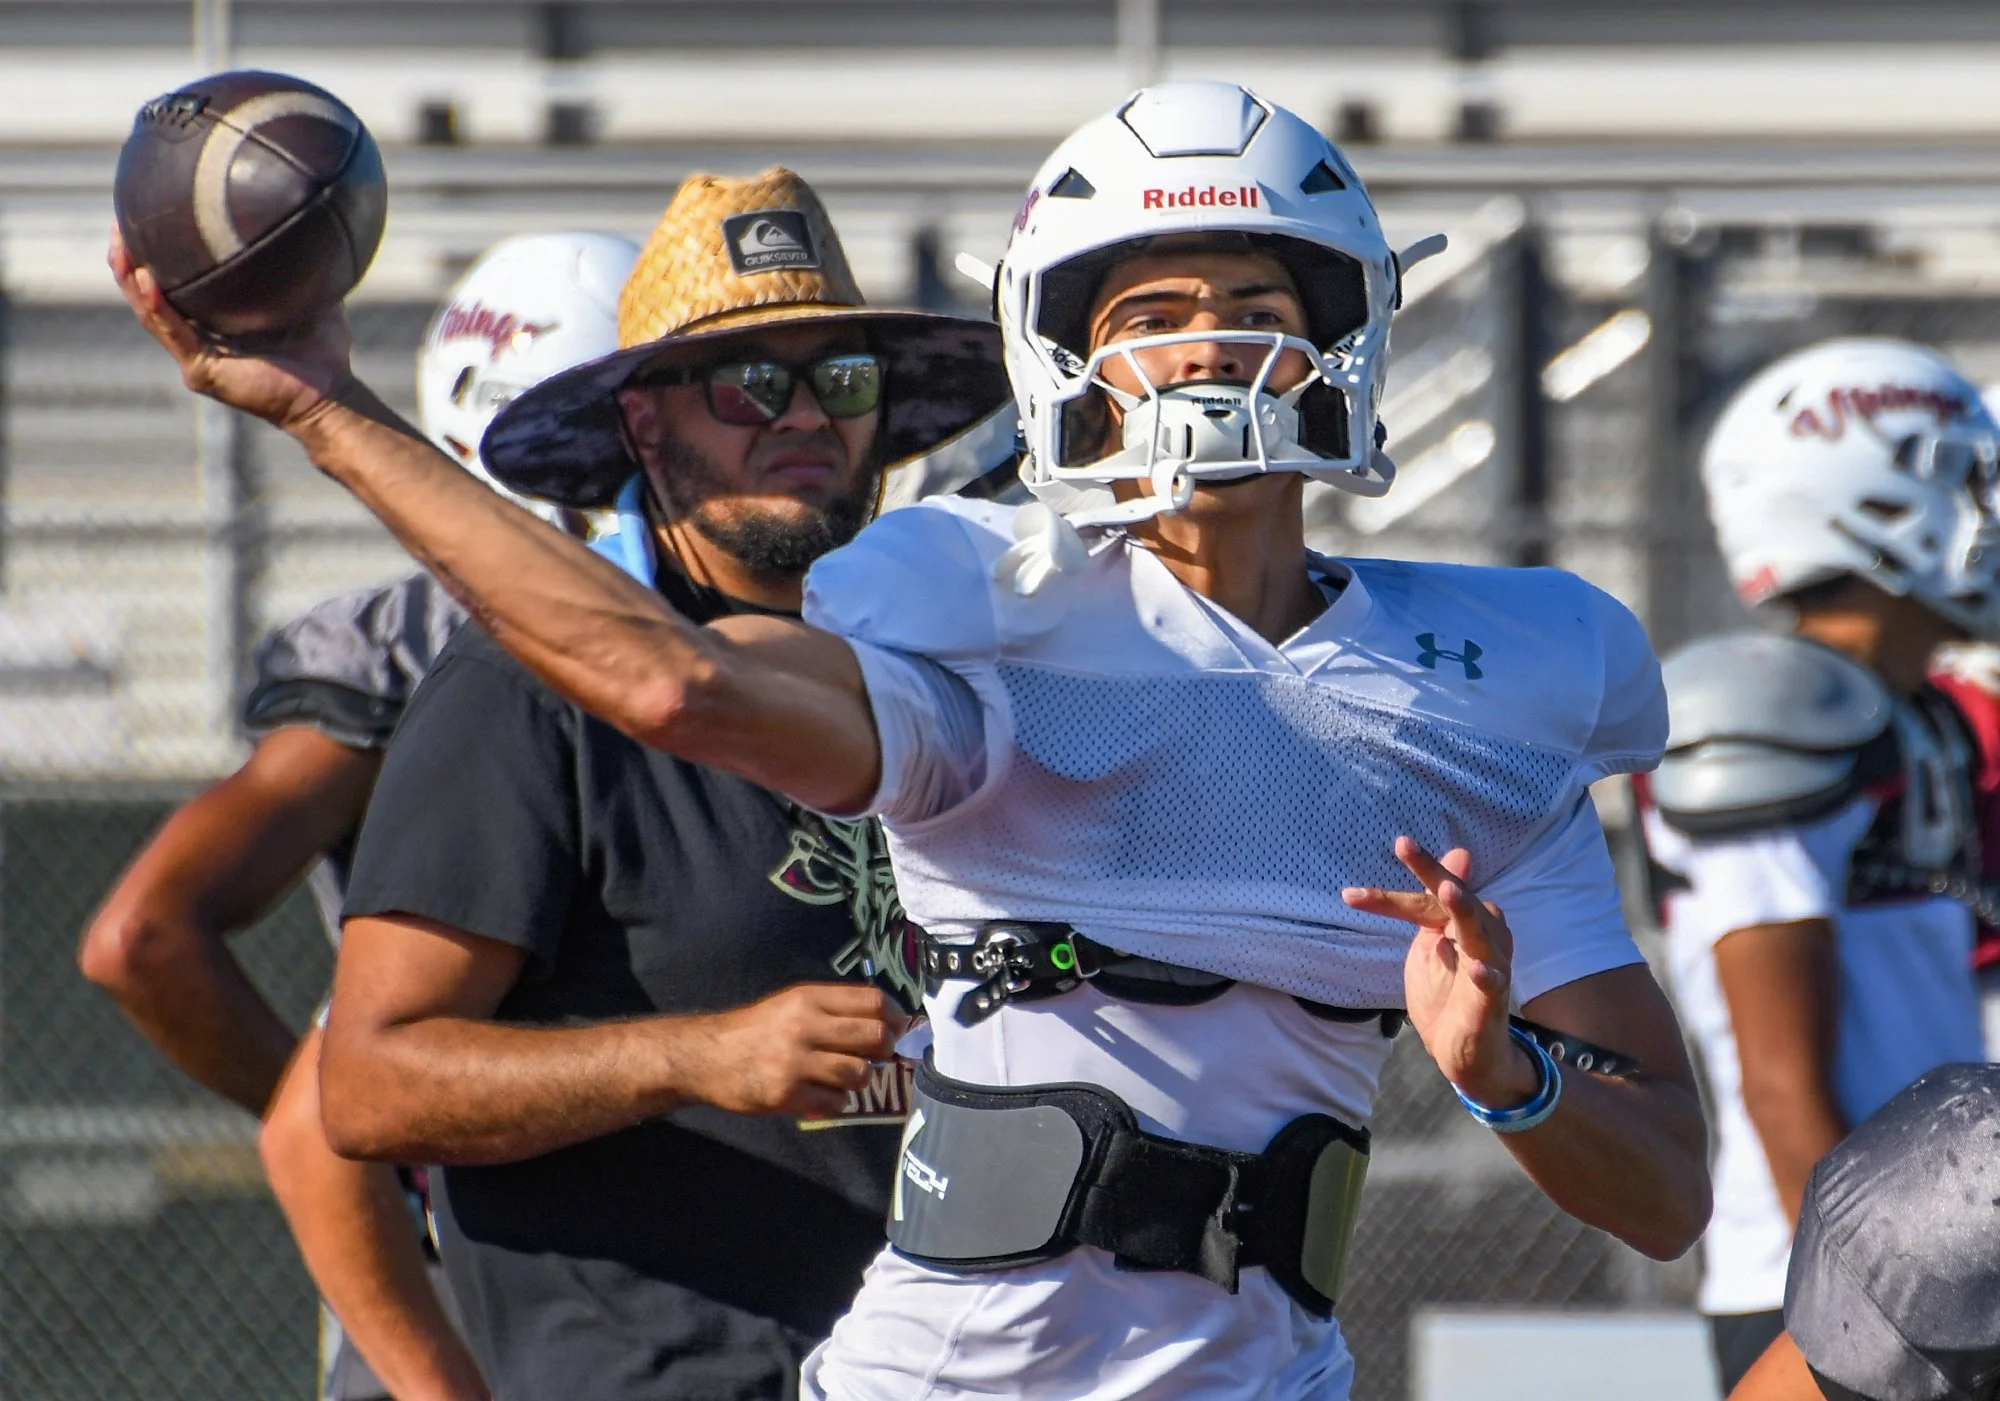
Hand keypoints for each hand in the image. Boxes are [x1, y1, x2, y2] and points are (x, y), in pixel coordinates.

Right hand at [107, 225, 353, 432]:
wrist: (331, 396)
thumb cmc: (321, 351)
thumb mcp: (306, 296)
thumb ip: (297, 264)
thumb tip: (307, 221)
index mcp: (213, 318)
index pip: (172, 280)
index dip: (153, 250)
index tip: (143, 213)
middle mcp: (197, 335)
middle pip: (148, 293)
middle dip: (129, 257)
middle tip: (119, 222)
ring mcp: (196, 355)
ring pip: (150, 311)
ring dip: (131, 278)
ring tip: (120, 245)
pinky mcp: (202, 371)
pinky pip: (173, 333)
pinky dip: (157, 306)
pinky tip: (145, 280)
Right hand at [673, 983, 909, 1117]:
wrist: (706, 1056)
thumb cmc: (756, 1029)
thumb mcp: (792, 1003)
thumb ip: (833, 1010)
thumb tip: (887, 1023)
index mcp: (809, 998)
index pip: (873, 1001)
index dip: (897, 1016)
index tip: (900, 1028)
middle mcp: (805, 1025)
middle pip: (875, 1036)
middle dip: (886, 1049)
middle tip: (879, 1056)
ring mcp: (795, 1061)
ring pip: (859, 1073)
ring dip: (860, 1079)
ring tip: (845, 1077)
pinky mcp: (787, 1093)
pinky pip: (836, 1101)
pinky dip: (837, 1101)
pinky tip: (821, 1094)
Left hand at [1343, 836, 1537, 1106]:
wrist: (1466, 1054)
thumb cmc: (1447, 995)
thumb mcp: (1431, 946)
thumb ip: (1430, 907)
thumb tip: (1456, 855)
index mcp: (1461, 924)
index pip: (1425, 900)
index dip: (1388, 898)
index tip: (1349, 896)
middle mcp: (1481, 937)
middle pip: (1455, 900)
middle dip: (1431, 873)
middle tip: (1404, 846)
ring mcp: (1490, 968)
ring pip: (1481, 934)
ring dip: (1465, 911)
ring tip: (1447, 891)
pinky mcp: (1492, 1001)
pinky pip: (1494, 984)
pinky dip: (1487, 975)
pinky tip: (1477, 967)